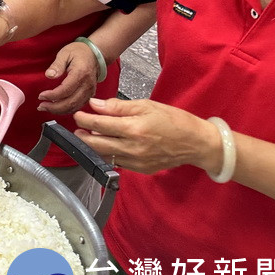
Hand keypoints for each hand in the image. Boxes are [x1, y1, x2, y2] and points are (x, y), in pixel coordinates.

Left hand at [37, 41, 98, 114]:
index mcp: (80, 74)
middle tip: (41, 106)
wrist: (95, 54)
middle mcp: (87, 85)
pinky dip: (67, 110)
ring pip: (75, 107)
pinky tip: (57, 108)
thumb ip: (57, 65)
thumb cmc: (79, 52)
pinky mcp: (89, 95)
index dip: (52, 95)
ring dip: (59, 111)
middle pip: (70, 102)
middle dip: (54, 107)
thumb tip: (49, 75)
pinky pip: (78, 106)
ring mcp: (90, 91)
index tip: (41, 96)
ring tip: (46, 108)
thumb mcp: (65, 53)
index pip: (65, 90)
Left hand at [74, 97, 221, 174]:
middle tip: (78, 128)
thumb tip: (95, 105)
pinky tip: (108, 146)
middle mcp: (133, 148)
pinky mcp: (141, 170)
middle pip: (97, 144)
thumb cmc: (174, 120)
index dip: (84, 119)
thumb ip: (118, 106)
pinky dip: (109, 154)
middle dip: (83, 135)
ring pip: (105, 155)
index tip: (77, 115)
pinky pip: (118, 163)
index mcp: (134, 129)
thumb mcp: (146, 106)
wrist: (197, 143)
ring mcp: (137, 162)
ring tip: (89, 136)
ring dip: (94, 146)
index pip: (99, 124)